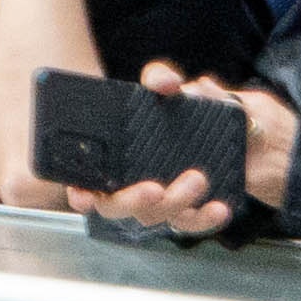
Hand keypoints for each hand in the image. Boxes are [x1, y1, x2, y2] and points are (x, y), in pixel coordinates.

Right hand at [75, 65, 293, 234]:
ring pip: (156, 217)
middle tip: (155, 187)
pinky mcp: (185, 210)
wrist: (208, 126)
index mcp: (107, 162)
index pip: (83, 186)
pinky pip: (190, 223)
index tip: (83, 195)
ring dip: (175, 203)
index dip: (79, 196)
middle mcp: (126, 187)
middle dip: (133, 201)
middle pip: (117, 208)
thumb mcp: (163, 88)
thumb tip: (165, 82)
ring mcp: (156, 202)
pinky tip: (220, 207)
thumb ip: (160, 78)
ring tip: (198, 179)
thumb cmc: (170, 108)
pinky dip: (204, 219)